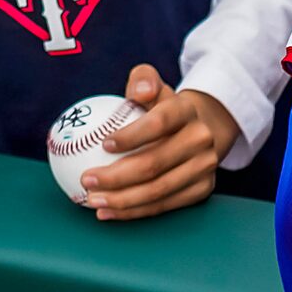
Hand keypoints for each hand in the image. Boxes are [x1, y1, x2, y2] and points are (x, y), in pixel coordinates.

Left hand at [77, 65, 239, 219]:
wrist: (201, 130)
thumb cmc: (162, 109)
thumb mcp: (153, 87)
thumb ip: (142, 80)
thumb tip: (140, 91)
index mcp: (186, 111)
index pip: (159, 123)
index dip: (131, 136)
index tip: (103, 144)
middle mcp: (201, 139)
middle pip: (155, 163)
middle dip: (116, 176)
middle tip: (86, 179)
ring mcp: (205, 166)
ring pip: (158, 190)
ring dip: (121, 200)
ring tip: (92, 200)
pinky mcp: (203, 189)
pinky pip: (164, 205)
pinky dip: (134, 212)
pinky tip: (109, 212)